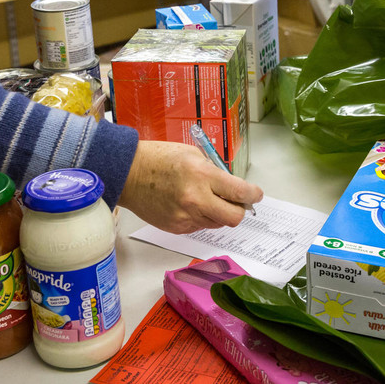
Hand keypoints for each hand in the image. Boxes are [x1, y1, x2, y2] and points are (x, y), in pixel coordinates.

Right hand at [118, 140, 263, 233]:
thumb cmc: (158, 159)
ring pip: (217, 223)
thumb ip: (215, 172)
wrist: (128, 173)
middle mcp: (196, 200)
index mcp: (202, 176)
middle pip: (234, 218)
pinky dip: (201, 217)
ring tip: (205, 198)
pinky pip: (199, 226)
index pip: (240, 192)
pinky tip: (189, 204)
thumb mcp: (193, 155)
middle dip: (240, 210)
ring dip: (218, 213)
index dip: (253, 194)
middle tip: (236, 201)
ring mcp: (185, 217)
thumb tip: (231, 187)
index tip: (256, 194)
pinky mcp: (176, 228)